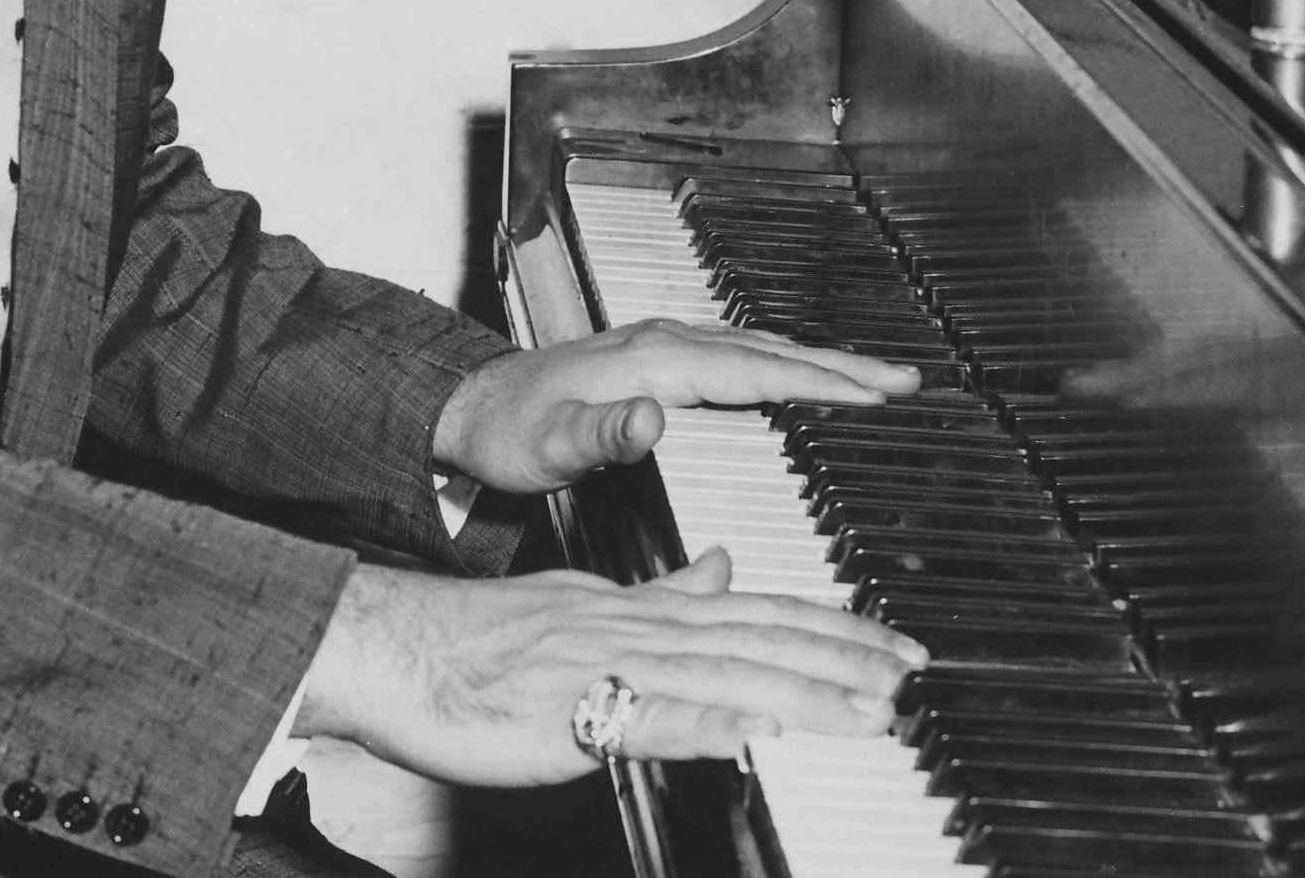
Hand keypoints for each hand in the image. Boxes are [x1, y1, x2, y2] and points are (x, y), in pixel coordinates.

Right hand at [294, 548, 922, 785]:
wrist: (390, 644)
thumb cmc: (477, 640)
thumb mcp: (582, 600)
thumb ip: (660, 591)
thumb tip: (725, 568)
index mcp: (637, 606)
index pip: (754, 611)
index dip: (830, 627)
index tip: (894, 646)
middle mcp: (632, 626)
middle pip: (756, 639)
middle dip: (843, 658)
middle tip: (913, 676)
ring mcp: (600, 665)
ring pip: (720, 676)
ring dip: (801, 695)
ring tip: (868, 714)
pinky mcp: (565, 711)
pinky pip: (643, 719)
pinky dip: (703, 725)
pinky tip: (753, 737)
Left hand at [433, 321, 919, 492]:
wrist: (470, 410)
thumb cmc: (508, 433)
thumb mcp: (550, 445)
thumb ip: (603, 433)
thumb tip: (652, 418)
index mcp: (655, 360)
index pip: (756, 370)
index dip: (820, 381)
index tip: (876, 392)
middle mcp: (665, 343)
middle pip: (772, 351)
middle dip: (843, 365)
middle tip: (908, 381)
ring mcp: (663, 347)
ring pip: (761, 349)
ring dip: (821, 362)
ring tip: (879, 378)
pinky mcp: (658, 359)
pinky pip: (741, 355)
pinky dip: (786, 364)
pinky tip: (802, 377)